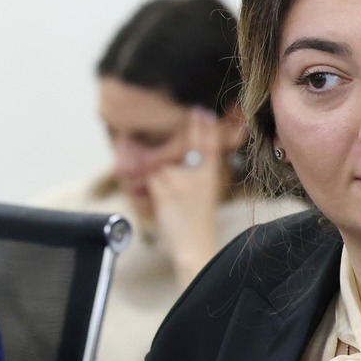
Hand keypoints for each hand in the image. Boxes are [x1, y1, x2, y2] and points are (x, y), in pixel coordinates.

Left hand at [145, 107, 228, 279]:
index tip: (202, 112)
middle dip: (190, 131)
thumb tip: (172, 166)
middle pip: (188, 147)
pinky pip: (150, 181)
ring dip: (158, 179)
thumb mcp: (204, 199)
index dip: (206, 129)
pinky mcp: (164, 190)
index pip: (210, 147)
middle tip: (192, 114)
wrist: (195, 248)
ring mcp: (180, 181)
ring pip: (161, 168)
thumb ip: (195, 179)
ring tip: (169, 201)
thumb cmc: (199, 228)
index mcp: (211, 179)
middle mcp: (197, 176)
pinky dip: (149, 190)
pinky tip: (159, 204)